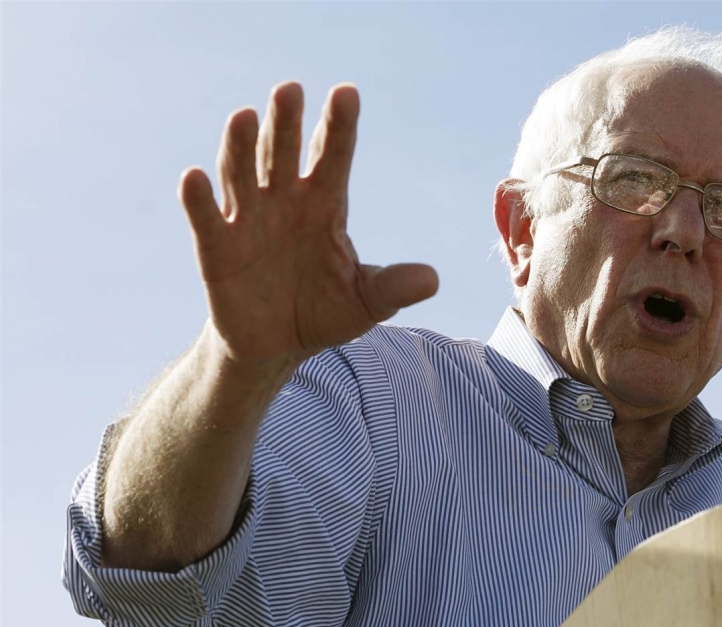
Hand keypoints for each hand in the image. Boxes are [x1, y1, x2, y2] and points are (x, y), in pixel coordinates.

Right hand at [179, 83, 438, 369]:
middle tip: (290, 89)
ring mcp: (248, 222)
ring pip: (242, 175)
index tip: (347, 93)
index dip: (339, 127)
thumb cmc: (324, 312)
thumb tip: (432, 280)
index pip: (333, 157)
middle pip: (282, 154)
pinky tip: (194, 177)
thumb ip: (393, 287)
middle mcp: (283, 203)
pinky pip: (208, 221)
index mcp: (324, 206)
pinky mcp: (218, 251)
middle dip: (286, 123)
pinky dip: (199, 201)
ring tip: (245, 116)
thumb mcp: (366, 303)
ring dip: (240, 147)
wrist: (276, 347)